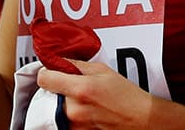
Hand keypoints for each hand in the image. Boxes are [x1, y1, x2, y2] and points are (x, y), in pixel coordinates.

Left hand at [36, 61, 152, 128]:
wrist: (140, 119)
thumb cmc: (127, 96)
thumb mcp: (102, 70)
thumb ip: (76, 65)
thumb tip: (59, 62)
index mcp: (80, 89)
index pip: (44, 79)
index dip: (46, 72)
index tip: (50, 72)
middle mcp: (73, 110)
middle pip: (47, 95)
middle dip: (56, 89)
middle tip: (70, 87)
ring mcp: (73, 126)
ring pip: (53, 110)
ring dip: (61, 103)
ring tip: (80, 100)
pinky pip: (62, 122)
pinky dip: (67, 116)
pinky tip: (83, 111)